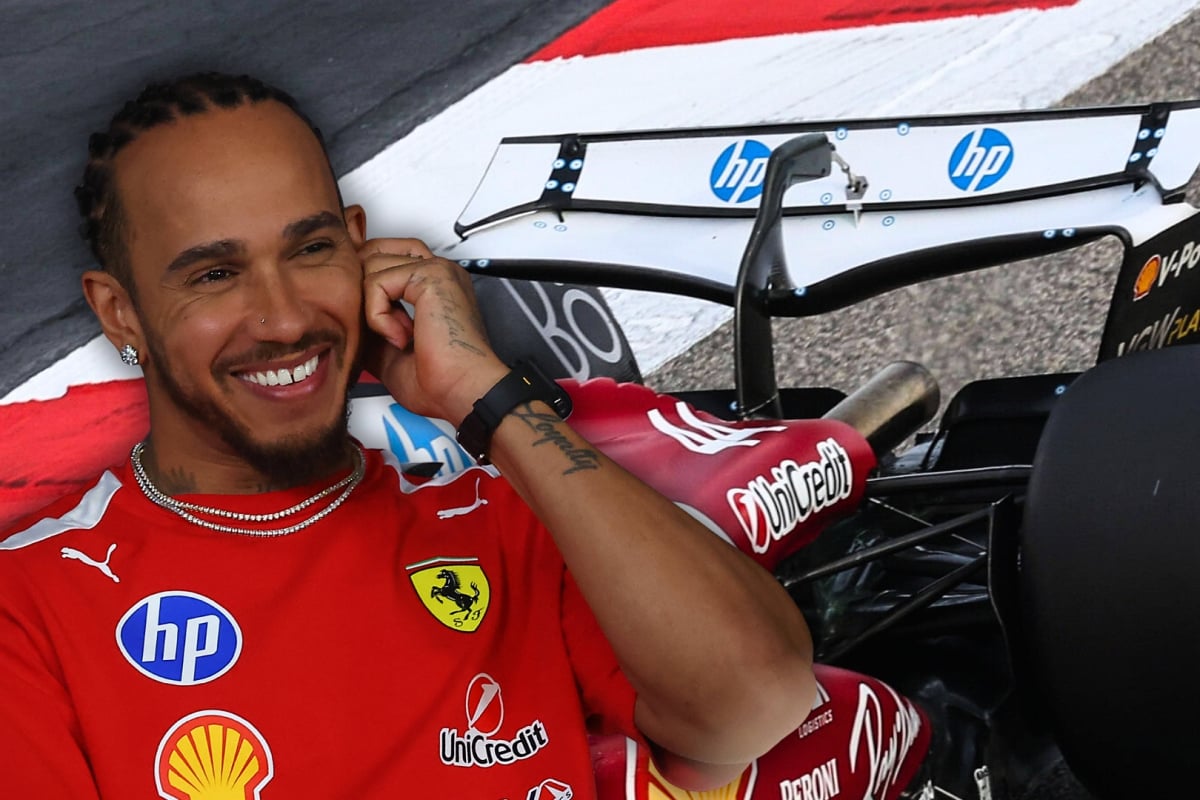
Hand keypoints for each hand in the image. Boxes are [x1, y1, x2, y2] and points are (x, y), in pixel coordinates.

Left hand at [359, 238, 507, 424]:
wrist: (461, 393)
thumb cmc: (438, 381)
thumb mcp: (386, 348)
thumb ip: (368, 321)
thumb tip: (343, 309)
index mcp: (433, 287)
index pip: (386, 257)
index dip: (365, 281)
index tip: (361, 315)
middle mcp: (437, 272)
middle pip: (374, 251)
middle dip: (362, 288)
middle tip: (372, 327)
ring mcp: (436, 270)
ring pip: (371, 266)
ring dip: (372, 309)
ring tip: (397, 338)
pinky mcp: (431, 275)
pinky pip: (377, 282)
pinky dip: (377, 316)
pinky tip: (400, 338)